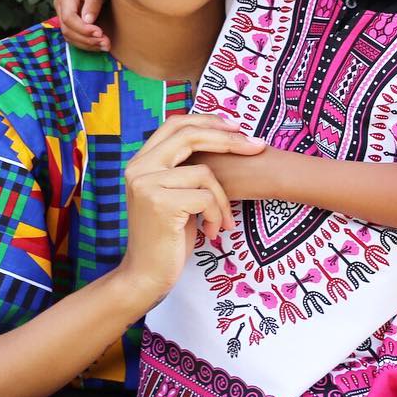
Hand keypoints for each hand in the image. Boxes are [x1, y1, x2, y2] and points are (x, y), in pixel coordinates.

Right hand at [53, 0, 109, 50]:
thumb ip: (92, 2)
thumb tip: (88, 21)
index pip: (69, 19)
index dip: (83, 29)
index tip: (100, 33)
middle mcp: (61, 8)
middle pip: (68, 30)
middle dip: (87, 39)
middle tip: (106, 43)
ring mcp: (64, 16)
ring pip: (70, 37)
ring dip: (87, 44)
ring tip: (106, 46)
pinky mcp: (71, 21)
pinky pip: (75, 36)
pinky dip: (87, 43)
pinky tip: (100, 44)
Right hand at [116, 116, 266, 302]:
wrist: (146, 276)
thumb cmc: (167, 238)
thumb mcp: (174, 196)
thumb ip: (183, 169)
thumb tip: (221, 139)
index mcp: (140, 161)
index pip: (175, 123)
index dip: (208, 120)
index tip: (237, 127)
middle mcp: (138, 167)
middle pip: (190, 135)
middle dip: (229, 139)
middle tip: (258, 146)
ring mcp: (146, 184)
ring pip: (205, 173)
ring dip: (222, 201)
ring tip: (221, 223)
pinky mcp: (160, 203)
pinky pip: (206, 197)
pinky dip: (217, 216)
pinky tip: (210, 232)